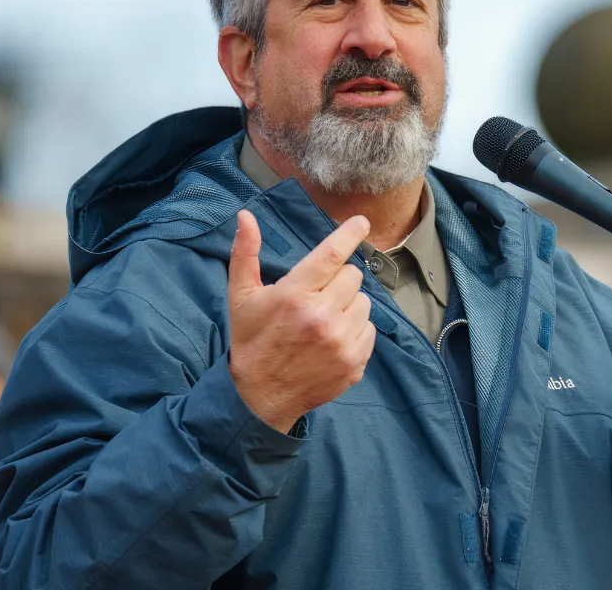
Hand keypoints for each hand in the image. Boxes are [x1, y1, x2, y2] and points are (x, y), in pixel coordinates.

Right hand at [227, 210, 376, 432]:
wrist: (260, 397)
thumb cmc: (251, 340)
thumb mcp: (241, 296)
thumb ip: (245, 253)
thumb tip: (246, 216)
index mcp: (295, 296)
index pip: (332, 254)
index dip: (350, 234)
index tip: (362, 223)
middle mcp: (322, 317)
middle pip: (353, 276)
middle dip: (338, 280)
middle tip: (317, 296)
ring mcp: (341, 342)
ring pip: (364, 302)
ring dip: (349, 305)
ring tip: (323, 319)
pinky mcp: (355, 362)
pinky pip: (370, 330)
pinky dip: (356, 330)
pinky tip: (332, 338)